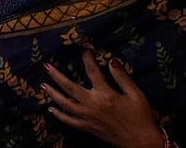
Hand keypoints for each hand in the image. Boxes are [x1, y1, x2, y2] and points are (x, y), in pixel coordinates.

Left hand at [42, 50, 165, 147]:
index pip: (92, 71)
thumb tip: (112, 61)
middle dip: (56, 76)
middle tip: (45, 66)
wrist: (142, 143)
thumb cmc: (141, 118)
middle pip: (69, 87)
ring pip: (65, 103)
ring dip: (53, 94)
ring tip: (43, 85)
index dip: (87, 58)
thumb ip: (122, 77)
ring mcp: (88, 117)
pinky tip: (51, 109)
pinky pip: (69, 121)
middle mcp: (92, 105)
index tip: (83, 48)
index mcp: (105, 94)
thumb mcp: (136, 95)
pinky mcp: (88, 128)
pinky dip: (59, 115)